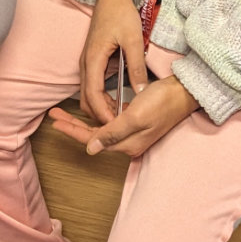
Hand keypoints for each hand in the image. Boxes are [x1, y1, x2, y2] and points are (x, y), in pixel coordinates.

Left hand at [48, 74, 198, 158]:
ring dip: (83, 120)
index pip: (92, 139)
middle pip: (94, 135)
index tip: (55, 121)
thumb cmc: (162, 102)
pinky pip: (111, 123)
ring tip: (66, 113)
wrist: (185, 93)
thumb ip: (112, 133)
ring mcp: (134, 133)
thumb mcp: (135, 117)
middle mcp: (129, 142)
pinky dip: (98, 116)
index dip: (72, 130)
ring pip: (101, 129)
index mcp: (127, 143)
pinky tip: (92, 109)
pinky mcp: (137, 123)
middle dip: (73, 125)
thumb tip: (90, 148)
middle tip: (54, 114)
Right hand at [78, 0, 150, 123]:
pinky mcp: (91, 60)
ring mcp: (87, 62)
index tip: (117, 125)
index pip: (93, 96)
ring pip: (87, 94)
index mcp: (93, 60)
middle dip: (100, 116)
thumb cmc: (121, 14)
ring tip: (120, 115)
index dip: (103, 114)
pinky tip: (116, 100)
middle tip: (120, 126)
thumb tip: (141, 91)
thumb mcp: (133, 40)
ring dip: (100, 107)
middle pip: (86, 99)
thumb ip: (137, 66)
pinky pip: (91, 86)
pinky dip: (100, 98)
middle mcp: (85, 64)